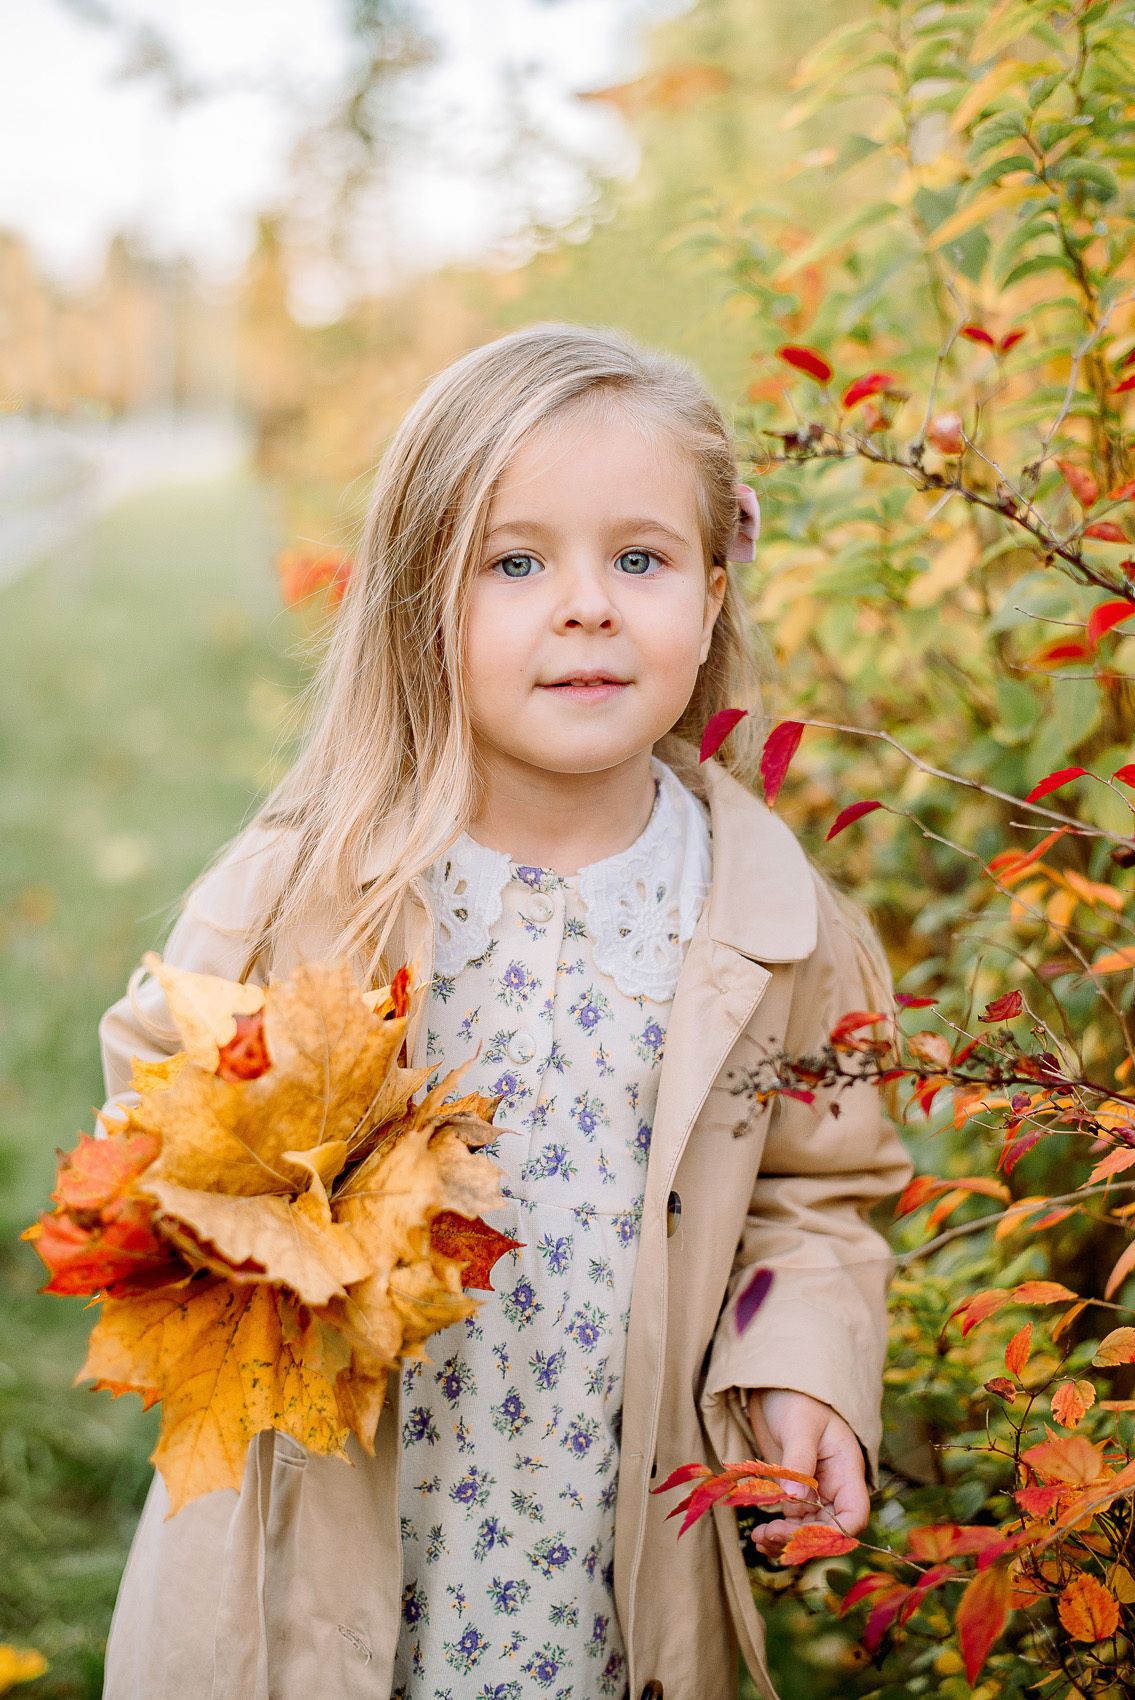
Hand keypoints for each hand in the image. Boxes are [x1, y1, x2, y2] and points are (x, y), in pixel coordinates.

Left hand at [745, 1388, 869, 1558]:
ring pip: (806, 1532)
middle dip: (800, 1540)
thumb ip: (799, 1460)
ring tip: (760, 1539)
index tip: (800, 1533)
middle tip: (769, 1535)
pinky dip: (776, 1533)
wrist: (779, 1387)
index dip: (833, 1533)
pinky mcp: (793, 1492)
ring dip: (785, 1541)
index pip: (853, 1515)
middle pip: (827, 1530)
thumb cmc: (799, 1399)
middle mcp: (834, 1487)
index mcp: (846, 1471)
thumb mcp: (801, 1425)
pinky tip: (759, 1536)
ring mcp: (814, 1492)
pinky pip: (790, 1523)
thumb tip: (794, 1498)